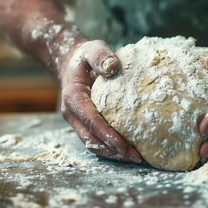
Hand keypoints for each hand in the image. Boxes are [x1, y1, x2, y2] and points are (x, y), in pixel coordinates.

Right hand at [59, 40, 143, 163]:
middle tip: (137, 157)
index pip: (91, 120)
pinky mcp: (85, 124)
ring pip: (93, 144)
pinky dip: (112, 148)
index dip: (106, 134)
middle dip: (114, 151)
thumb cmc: (85, 56)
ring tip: (137, 158)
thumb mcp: (92, 48)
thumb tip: (113, 66)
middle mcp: (73, 113)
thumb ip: (100, 56)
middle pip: (92, 139)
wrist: (71, 62)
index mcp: (73, 97)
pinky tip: (130, 150)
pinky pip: (96, 140)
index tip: (123, 145)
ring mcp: (78, 121)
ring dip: (114, 154)